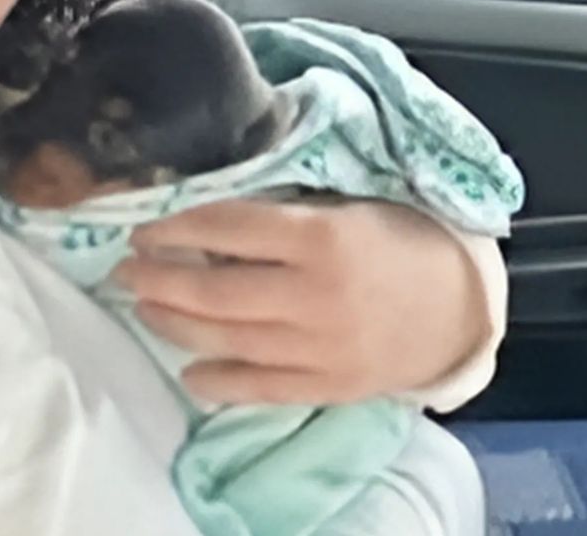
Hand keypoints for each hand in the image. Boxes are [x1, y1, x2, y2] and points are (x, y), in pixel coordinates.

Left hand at [111, 198, 488, 406]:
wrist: (461, 304)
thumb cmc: (401, 237)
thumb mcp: (349, 201)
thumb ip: (287, 204)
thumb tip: (209, 198)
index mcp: (322, 235)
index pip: (227, 228)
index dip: (175, 228)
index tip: (143, 227)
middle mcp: (315, 295)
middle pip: (214, 291)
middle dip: (159, 279)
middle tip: (126, 268)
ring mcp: (321, 347)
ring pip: (227, 341)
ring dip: (174, 323)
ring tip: (145, 306)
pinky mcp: (328, 386)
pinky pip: (260, 388)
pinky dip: (217, 380)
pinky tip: (188, 369)